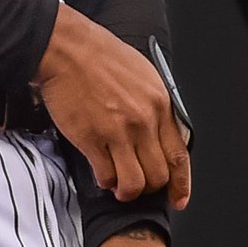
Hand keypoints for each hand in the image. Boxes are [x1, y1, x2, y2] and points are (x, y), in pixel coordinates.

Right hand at [32, 4, 191, 206]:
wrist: (67, 48)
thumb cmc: (99, 55)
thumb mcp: (142, 73)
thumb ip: (153, 106)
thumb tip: (158, 134)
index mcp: (158, 103)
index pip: (178, 155)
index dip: (180, 184)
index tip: (177, 198)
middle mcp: (142, 120)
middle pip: (158, 175)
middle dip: (148, 187)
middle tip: (138, 183)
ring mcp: (117, 132)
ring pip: (134, 183)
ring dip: (126, 190)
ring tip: (118, 183)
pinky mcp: (91, 139)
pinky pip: (106, 176)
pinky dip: (104, 180)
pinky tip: (100, 171)